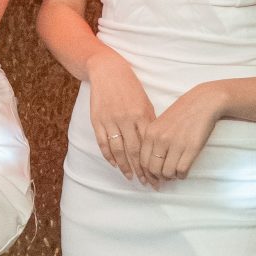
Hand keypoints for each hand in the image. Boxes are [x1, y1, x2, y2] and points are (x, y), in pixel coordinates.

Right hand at [86, 47, 156, 182]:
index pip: (148, 146)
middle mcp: (126, 120)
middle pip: (134, 152)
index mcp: (141, 115)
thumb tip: (155, 144)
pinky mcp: (97, 120)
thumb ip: (149, 123)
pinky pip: (103, 143)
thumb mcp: (145, 102)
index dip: (153, 164)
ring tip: (130, 177)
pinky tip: (114, 164)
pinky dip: (108, 155)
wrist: (108, 71)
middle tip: (147, 184)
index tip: (158, 176)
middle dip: (141, 170)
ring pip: (117, 150)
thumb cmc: (130, 87)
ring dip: (124, 167)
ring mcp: (110, 120)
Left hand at [138, 83, 223, 184]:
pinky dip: (182, 175)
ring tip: (175, 173)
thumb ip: (153, 140)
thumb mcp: (160, 123)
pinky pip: (182, 170)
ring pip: (168, 172)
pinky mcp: (191, 148)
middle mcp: (161, 139)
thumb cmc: (182, 113)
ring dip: (171, 177)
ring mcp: (176, 144)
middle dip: (159, 178)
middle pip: (154, 169)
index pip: (142, 161)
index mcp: (150, 133)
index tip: (151, 179)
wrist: (202, 103)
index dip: (147, 174)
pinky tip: (183, 171)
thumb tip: (151, 163)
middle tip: (164, 179)